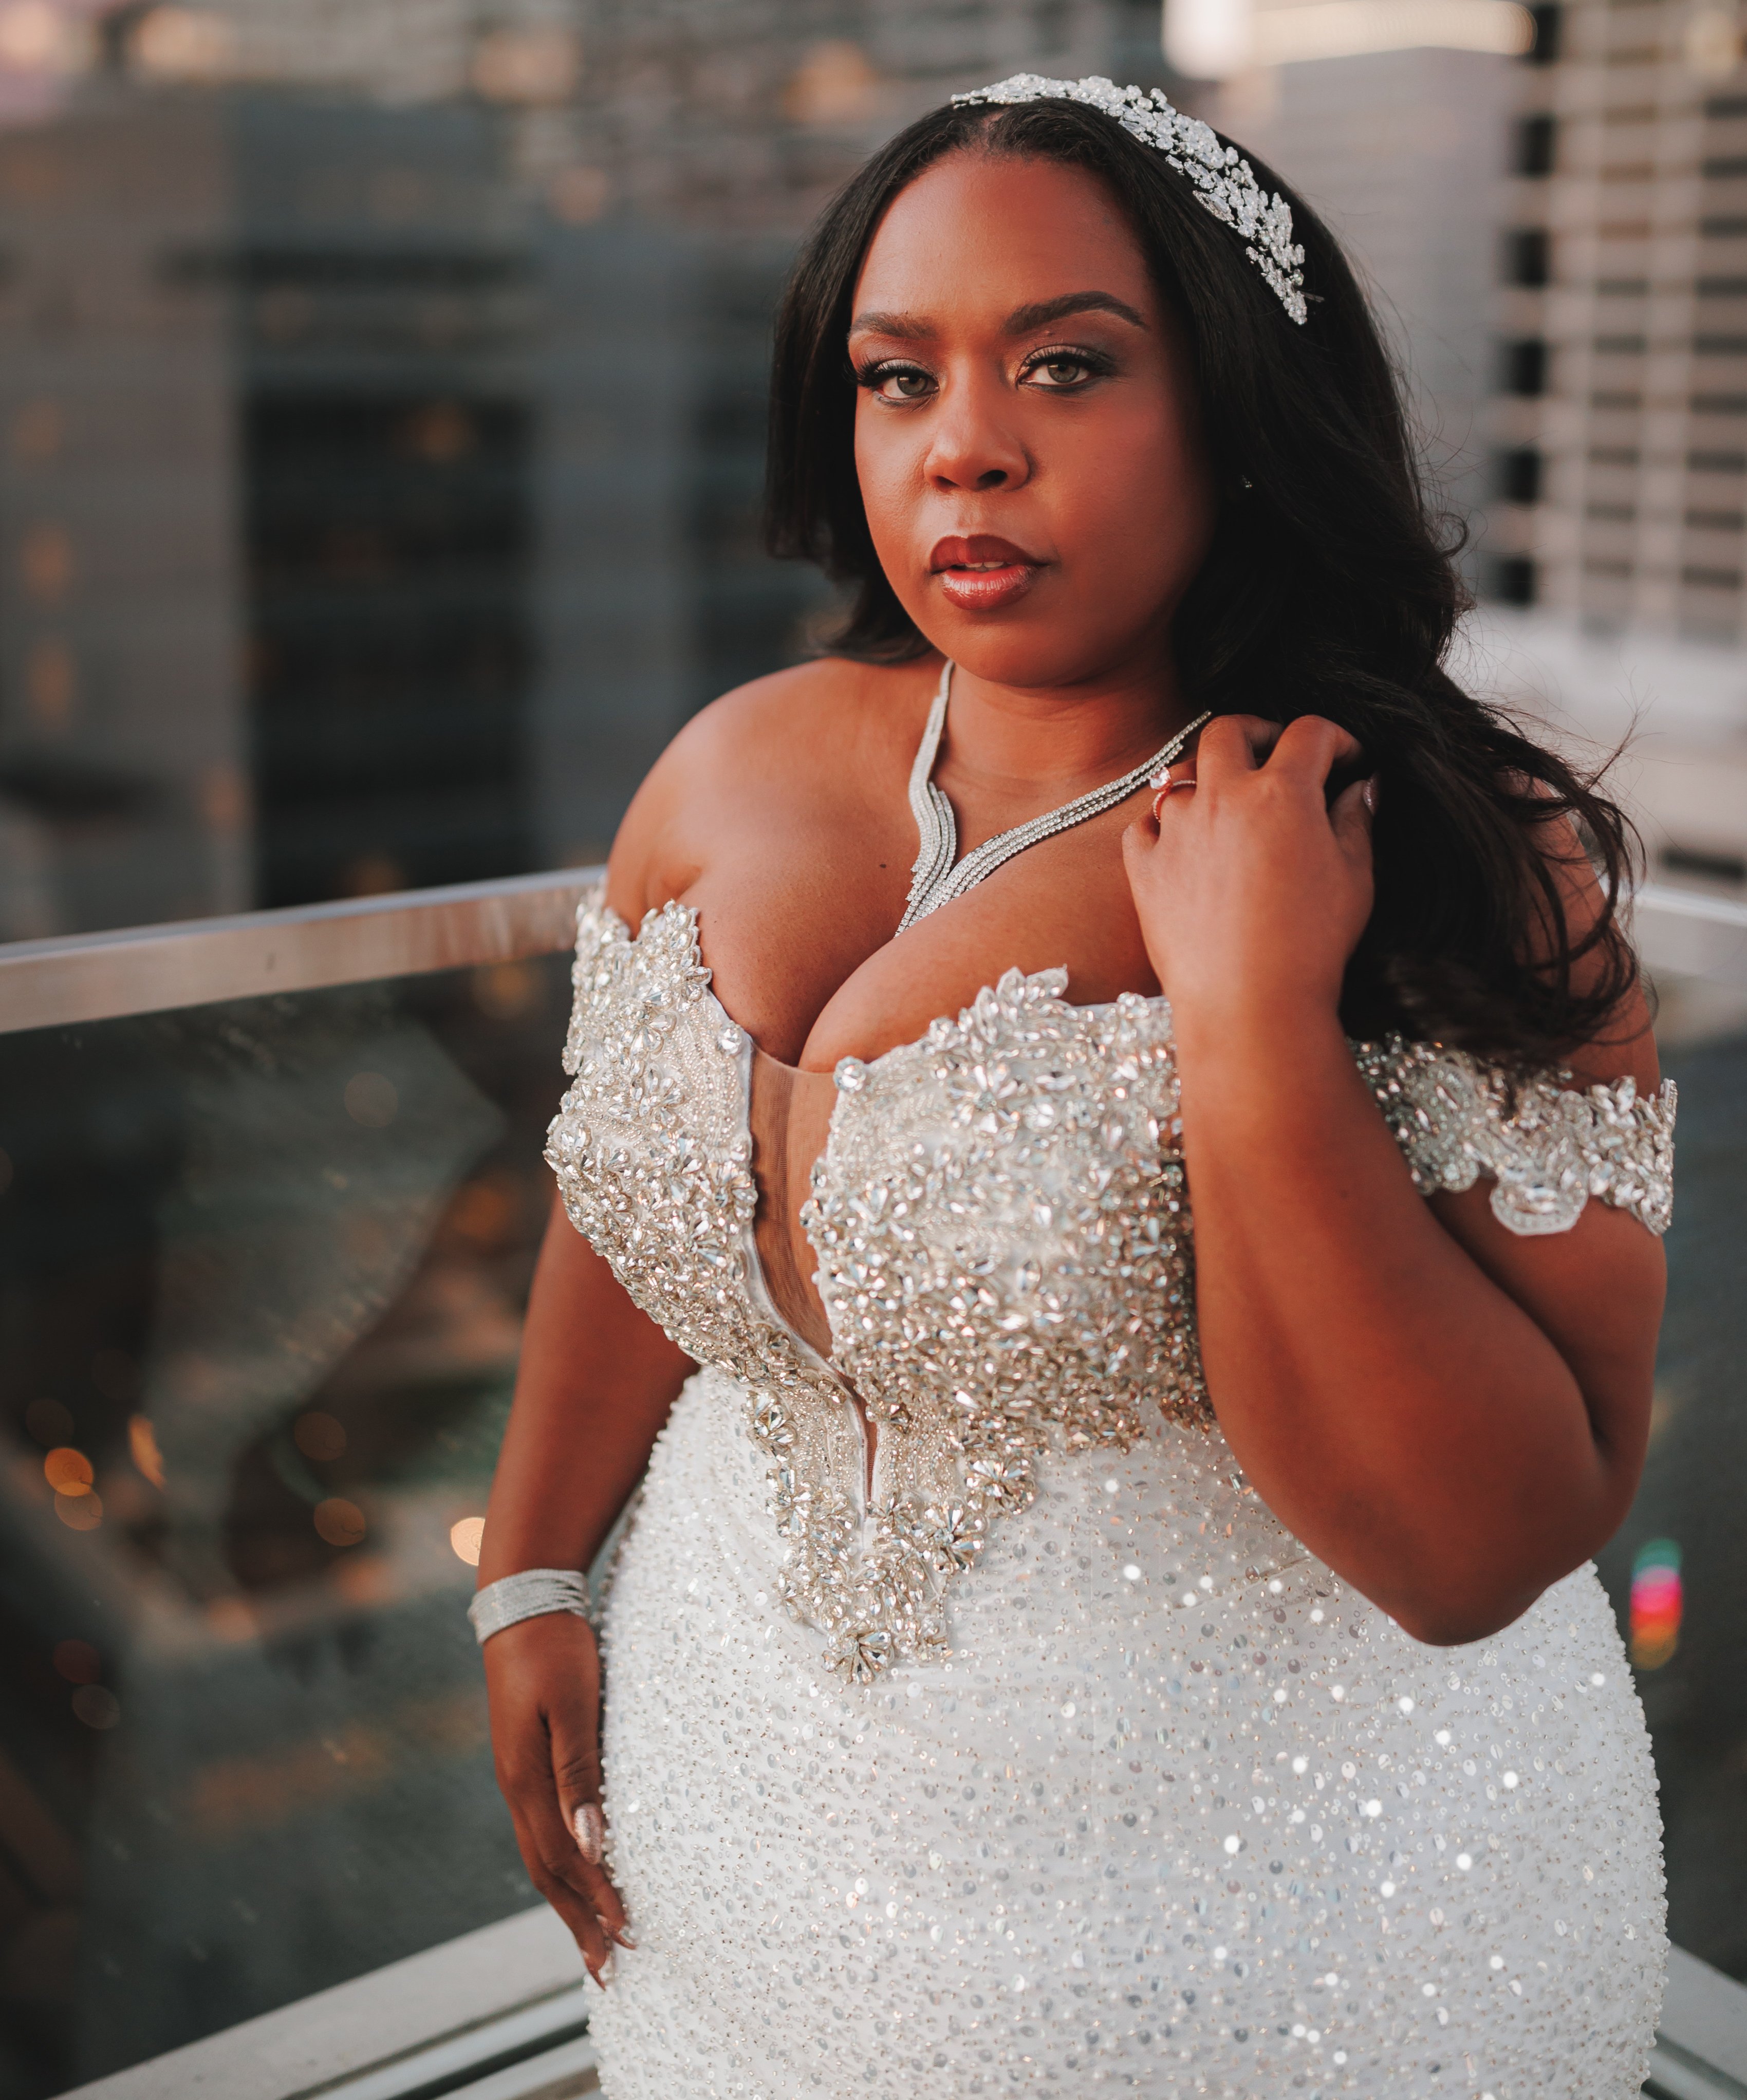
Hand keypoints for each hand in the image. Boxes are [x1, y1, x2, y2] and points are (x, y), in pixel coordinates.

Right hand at [482, 1612, 630, 1984]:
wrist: (522, 1603)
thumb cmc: (556, 1649)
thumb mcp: (573, 1705)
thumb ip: (580, 1773)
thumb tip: (591, 1843)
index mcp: (526, 1779)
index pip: (564, 1858)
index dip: (594, 1900)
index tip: (627, 1936)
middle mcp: (515, 1787)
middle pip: (546, 1871)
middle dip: (577, 1920)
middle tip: (608, 1968)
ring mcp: (515, 1776)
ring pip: (540, 1855)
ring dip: (566, 1899)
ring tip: (591, 1938)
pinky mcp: (523, 1761)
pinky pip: (539, 1830)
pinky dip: (558, 1864)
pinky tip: (573, 1873)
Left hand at [1122, 713, 1374, 1038]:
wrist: (1251, 1005)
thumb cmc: (1312, 945)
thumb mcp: (1355, 878)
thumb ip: (1355, 820)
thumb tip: (1361, 785)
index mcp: (1282, 793)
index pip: (1309, 732)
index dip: (1335, 738)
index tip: (1345, 758)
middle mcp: (1222, 798)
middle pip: (1229, 730)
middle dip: (1257, 732)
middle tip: (1274, 753)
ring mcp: (1176, 831)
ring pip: (1180, 776)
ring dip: (1206, 780)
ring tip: (1227, 803)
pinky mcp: (1144, 868)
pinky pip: (1143, 826)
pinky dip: (1163, 826)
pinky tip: (1184, 844)